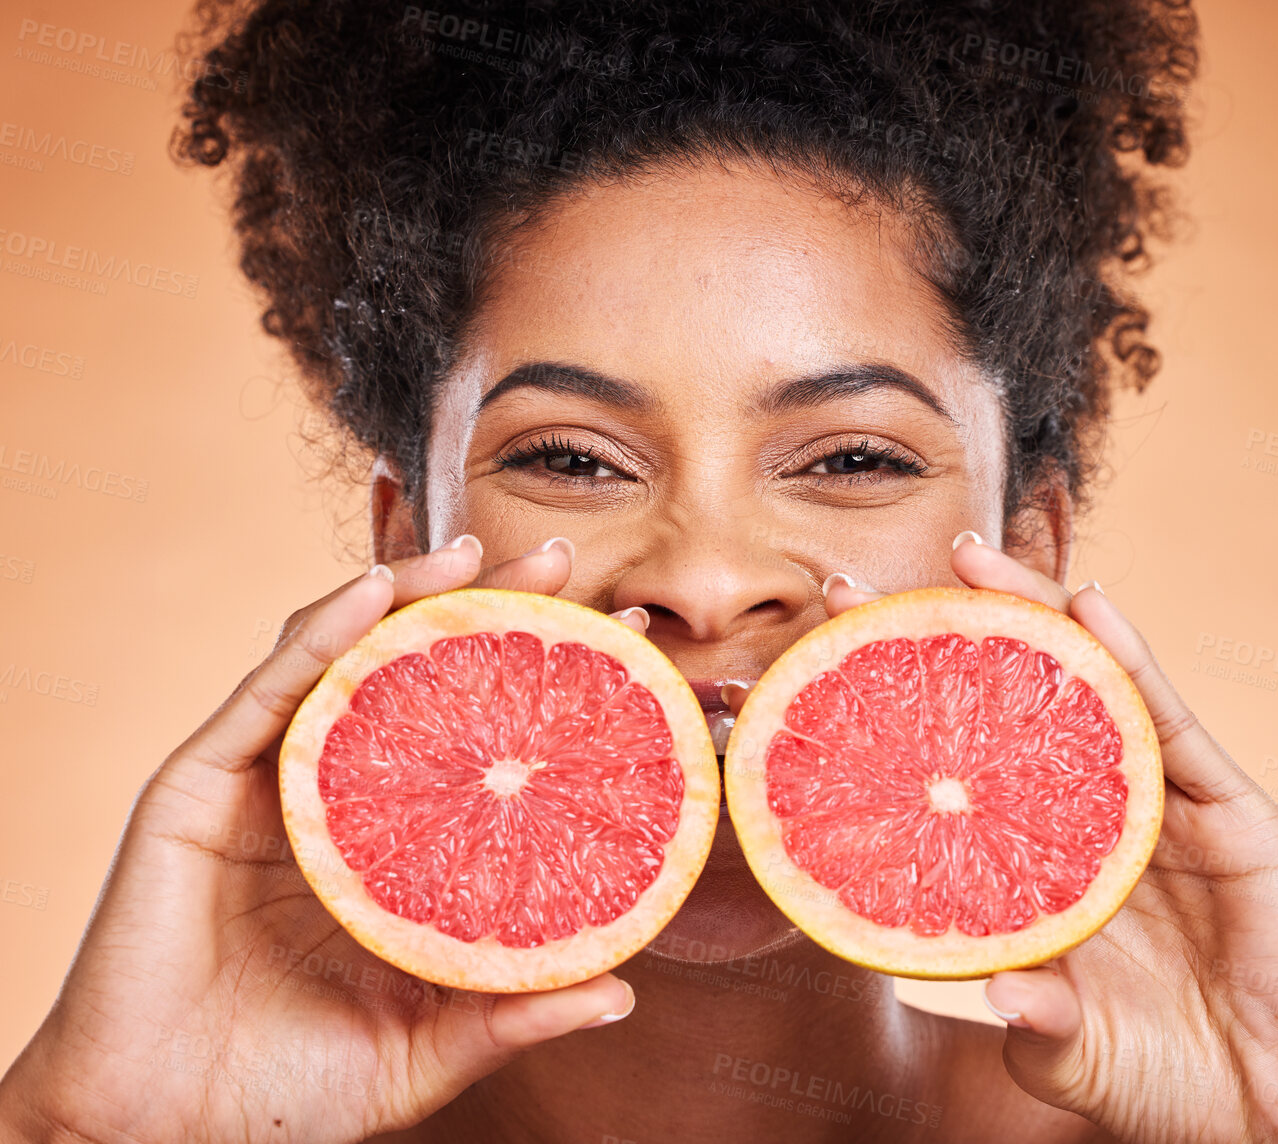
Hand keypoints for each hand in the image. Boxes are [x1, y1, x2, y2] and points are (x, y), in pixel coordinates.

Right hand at [0, 538, 636, 1143]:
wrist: (157, 1136)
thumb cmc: (287, 1090)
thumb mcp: (426, 1046)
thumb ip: (512, 1010)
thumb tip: (621, 993)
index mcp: (388, 845)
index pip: (477, 737)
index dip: (545, 682)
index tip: (631, 644)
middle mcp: (331, 798)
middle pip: (415, 676)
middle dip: (487, 606)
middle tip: (565, 560)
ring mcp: (264, 785)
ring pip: (343, 659)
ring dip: (411, 593)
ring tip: (480, 550)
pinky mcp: (198, 789)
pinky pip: (267, 691)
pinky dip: (323, 632)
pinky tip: (378, 592)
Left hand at [824, 534, 1277, 1143]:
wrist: (1276, 1108)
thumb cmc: (1162, 1077)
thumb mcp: (1070, 1052)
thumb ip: (1035, 1018)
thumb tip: (992, 986)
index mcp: (1044, 864)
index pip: (959, 769)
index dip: (898, 716)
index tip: (820, 668)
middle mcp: (1093, 816)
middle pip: (1013, 706)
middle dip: (945, 640)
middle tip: (865, 586)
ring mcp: (1161, 805)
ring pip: (1089, 689)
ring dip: (1033, 614)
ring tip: (971, 557)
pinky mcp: (1228, 807)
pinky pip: (1171, 723)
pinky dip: (1133, 662)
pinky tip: (1093, 608)